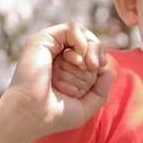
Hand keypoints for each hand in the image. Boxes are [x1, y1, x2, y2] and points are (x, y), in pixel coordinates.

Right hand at [0, 23, 114, 142]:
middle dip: (97, 52)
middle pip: (88, 40)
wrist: (32, 114)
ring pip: (82, 32)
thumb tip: (110, 70)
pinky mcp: (42, 40)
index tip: (98, 72)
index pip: (91, 53)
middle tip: (94, 67)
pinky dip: (82, 41)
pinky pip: (72, 28)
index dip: (100, 59)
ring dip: (91, 47)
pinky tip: (79, 59)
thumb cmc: (55, 115)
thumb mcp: (87, 106)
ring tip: (87, 64)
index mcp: (65, 69)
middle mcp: (57, 56)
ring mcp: (49, 47)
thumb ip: (101, 90)